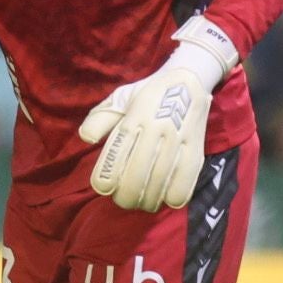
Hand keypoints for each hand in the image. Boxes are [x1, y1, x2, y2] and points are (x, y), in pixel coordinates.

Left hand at [80, 63, 212, 211]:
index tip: (102, 187)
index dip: (108, 175)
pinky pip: (187, 180)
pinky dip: (174, 196)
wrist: (188, 80)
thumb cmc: (146, 94)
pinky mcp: (197, 149)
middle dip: (126, 195)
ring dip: (147, 200)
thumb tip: (85, 137)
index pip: (118, 150)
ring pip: (160, 181)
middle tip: (121, 199)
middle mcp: (157, 128)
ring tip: (140, 202)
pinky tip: (165, 198)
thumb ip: (100, 119)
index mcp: (135, 116)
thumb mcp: (119, 99)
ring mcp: (179, 140)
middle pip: (138, 173)